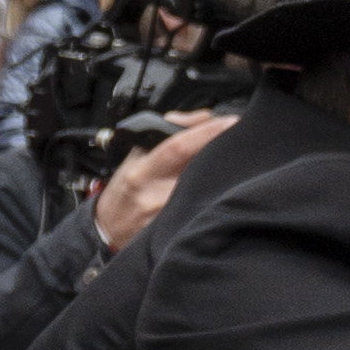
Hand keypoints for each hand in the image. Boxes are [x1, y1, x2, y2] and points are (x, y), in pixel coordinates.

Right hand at [89, 108, 235, 250]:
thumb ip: (168, 133)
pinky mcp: (177, 232)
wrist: (110, 228)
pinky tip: (219, 188)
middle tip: (240, 140)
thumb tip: (204, 117)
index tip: (231, 122)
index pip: (177, 146)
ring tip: (230, 163)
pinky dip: (215, 195)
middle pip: (199, 168)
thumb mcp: (137, 156)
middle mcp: (155, 194)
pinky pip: (203, 208)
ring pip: (205, 190)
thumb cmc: (127, 188)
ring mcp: (167, 216)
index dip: (206, 133)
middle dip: (223, 152)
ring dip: (222, 174)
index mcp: (142, 171)